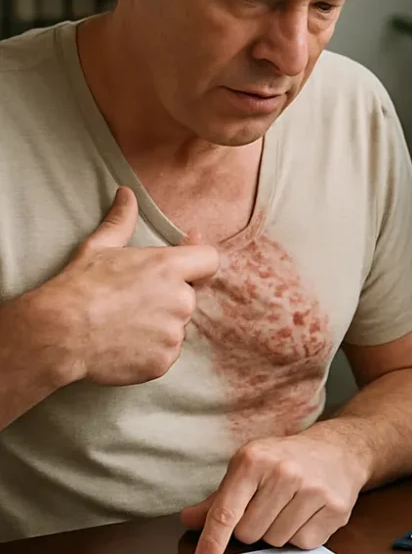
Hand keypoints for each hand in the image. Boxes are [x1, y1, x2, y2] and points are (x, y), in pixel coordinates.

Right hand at [34, 186, 218, 385]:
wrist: (58, 333)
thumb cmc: (78, 287)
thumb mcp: (99, 247)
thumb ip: (122, 220)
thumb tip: (126, 193)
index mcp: (169, 267)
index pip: (210, 260)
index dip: (199, 260)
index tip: (184, 261)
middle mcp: (180, 299)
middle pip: (189, 295)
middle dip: (168, 297)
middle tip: (132, 300)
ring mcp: (174, 332)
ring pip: (176, 325)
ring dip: (159, 324)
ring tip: (123, 323)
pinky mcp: (165, 360)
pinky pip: (166, 352)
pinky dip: (150, 350)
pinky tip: (124, 343)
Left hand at [181, 428, 369, 553]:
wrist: (340, 449)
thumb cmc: (287, 459)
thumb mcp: (250, 467)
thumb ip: (219, 498)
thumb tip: (188, 519)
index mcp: (254, 459)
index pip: (226, 512)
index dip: (212, 541)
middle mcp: (284, 471)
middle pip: (249, 533)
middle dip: (253, 529)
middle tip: (269, 506)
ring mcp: (313, 489)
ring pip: (276, 541)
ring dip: (278, 532)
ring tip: (291, 507)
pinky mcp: (335, 507)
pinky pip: (304, 543)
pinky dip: (301, 535)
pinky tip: (309, 512)